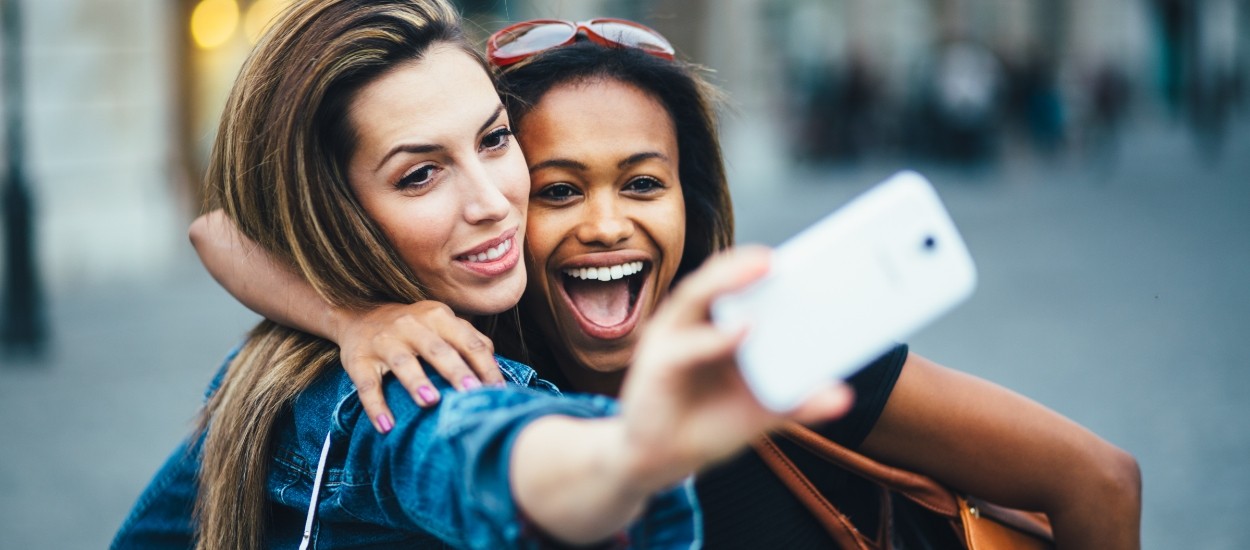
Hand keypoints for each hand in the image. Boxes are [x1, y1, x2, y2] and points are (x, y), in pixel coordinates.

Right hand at [335, 301, 502, 432]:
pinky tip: (386, 426)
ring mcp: (384, 341)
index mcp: (437, 317)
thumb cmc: (413, 328)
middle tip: (471, 393)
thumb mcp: (440, 324)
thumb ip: (469, 339)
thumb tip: (496, 366)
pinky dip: (375, 406)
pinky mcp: (358, 360)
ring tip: (430, 402)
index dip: (484, 366)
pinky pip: (367, 385)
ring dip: (416, 381)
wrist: (358, 315)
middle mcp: (410, 325)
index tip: (498, 391)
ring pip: (402, 362)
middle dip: (456, 371)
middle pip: (437, 349)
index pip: (468, 341)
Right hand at [616, 247, 853, 487]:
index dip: (765, 267)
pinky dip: (714, 338)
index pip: (740, 284)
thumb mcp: (761, 411)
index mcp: (717, 324)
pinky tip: (743, 332)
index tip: (805, 254)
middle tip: (780, 256)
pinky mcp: (656, 365)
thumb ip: (797, 400)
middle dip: (746, 263)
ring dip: (728, 279)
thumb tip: (843, 394)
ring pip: (695, 296)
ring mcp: (671, 339)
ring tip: (764, 267)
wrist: (661, 460)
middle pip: (717, 279)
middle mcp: (691, 322)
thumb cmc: (709, 424)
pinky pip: (686, 346)